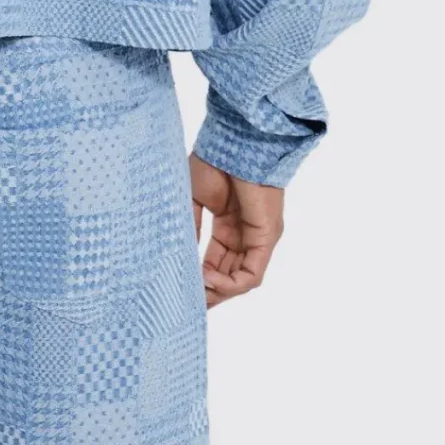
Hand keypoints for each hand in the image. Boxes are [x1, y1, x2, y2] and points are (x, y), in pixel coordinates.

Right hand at [189, 155, 283, 306]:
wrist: (235, 142)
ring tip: (195, 292)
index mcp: (229, 226)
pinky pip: (251, 275)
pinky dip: (230, 284)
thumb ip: (190, 229)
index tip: (179, 290)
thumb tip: (178, 256)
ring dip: (217, 292)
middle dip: (209, 293)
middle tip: (185, 302)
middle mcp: (246, 236)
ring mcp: (258, 239)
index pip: (216, 263)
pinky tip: (207, 279)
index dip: (200, 280)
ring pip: (240, 281)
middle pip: (229, 277)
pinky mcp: (266, 238)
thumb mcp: (194, 201)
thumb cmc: (214, 163)